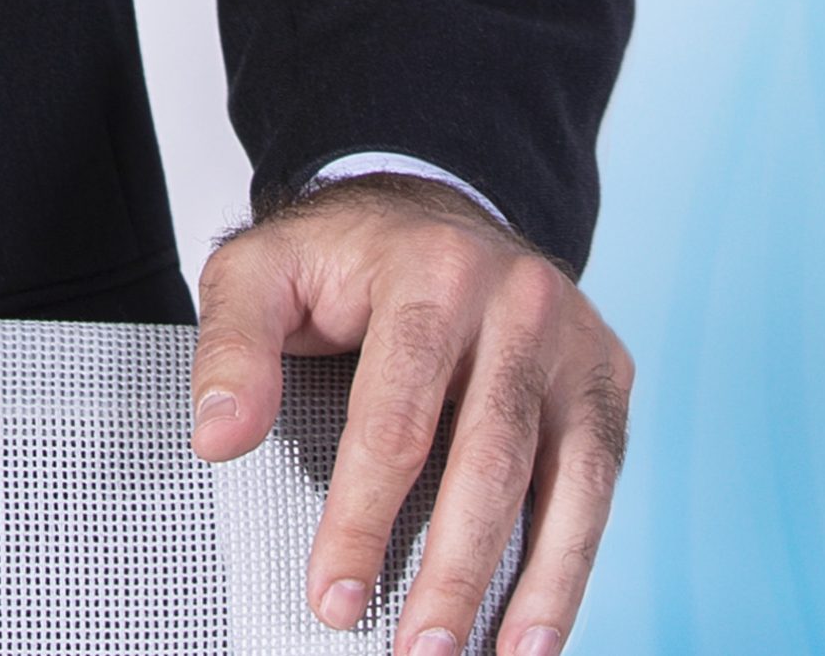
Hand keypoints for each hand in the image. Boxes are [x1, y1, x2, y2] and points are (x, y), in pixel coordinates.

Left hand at [191, 174, 631, 655]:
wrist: (437, 213)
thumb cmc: (344, 262)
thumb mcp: (261, 274)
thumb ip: (232, 346)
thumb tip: (218, 437)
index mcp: (429, 272)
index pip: (397, 414)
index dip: (363, 515)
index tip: (332, 597)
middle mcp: (516, 299)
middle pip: (489, 456)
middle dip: (453, 570)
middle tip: (414, 652)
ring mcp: (572, 339)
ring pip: (564, 478)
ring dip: (529, 586)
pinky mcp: (606, 375)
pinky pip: (600, 480)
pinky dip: (574, 564)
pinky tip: (540, 633)